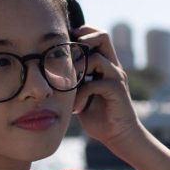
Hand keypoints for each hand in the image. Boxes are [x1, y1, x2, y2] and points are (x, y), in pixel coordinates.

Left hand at [72, 26, 143, 152]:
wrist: (119, 136)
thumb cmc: (97, 115)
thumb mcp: (81, 94)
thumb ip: (73, 81)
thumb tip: (50, 72)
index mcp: (105, 65)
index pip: (97, 37)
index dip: (81, 33)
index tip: (64, 43)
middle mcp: (113, 67)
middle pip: (103, 36)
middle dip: (83, 40)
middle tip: (67, 57)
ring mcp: (116, 77)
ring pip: (97, 58)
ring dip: (77, 70)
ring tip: (68, 85)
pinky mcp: (117, 90)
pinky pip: (95, 83)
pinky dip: (81, 94)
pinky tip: (76, 107)